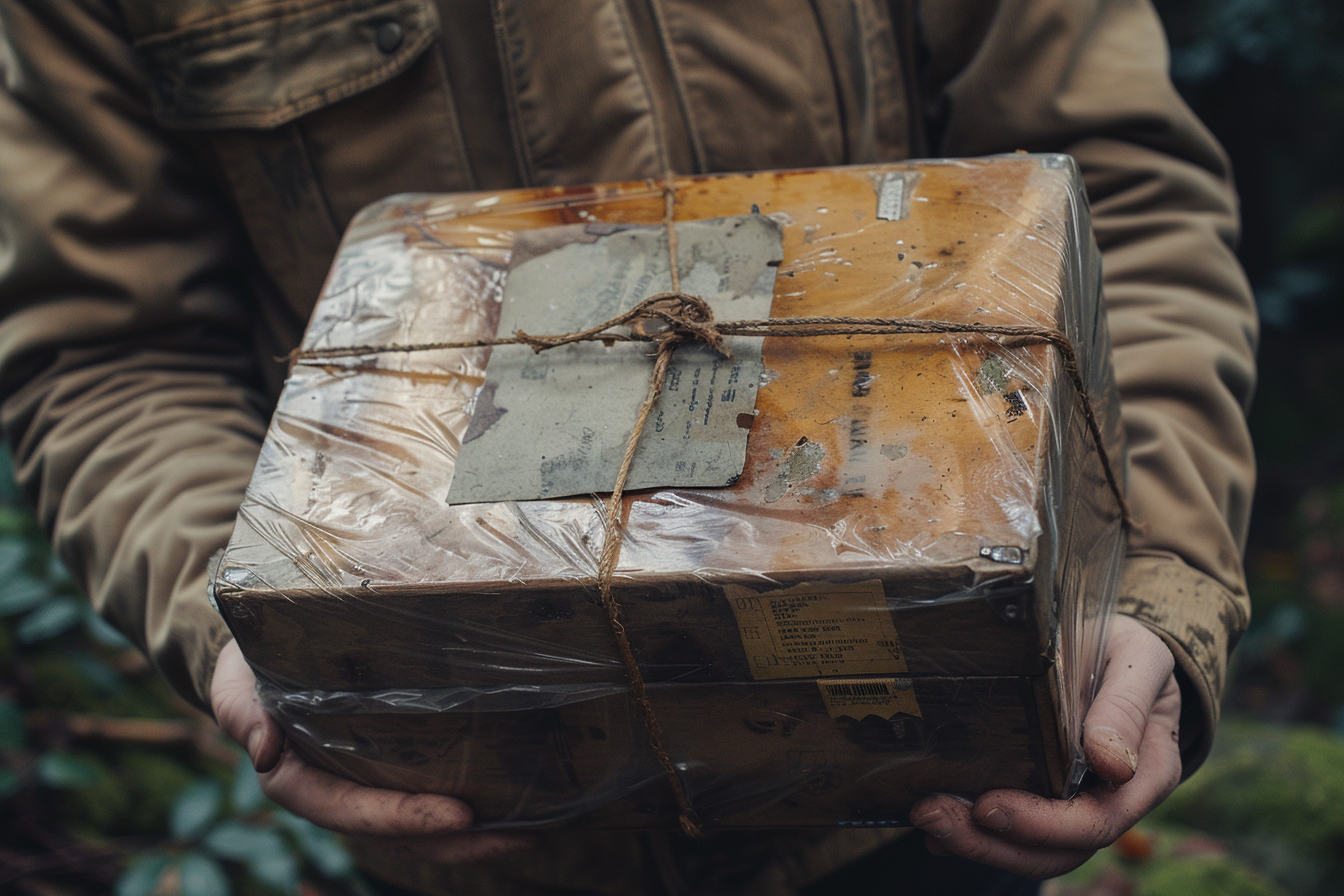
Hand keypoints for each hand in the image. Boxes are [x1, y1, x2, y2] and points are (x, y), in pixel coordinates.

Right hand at [211, 639, 536, 862]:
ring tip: (531, 830)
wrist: (258, 647)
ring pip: (418, 829)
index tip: (460, 815)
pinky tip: (516, 804)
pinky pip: (428, 798)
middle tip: (515, 835)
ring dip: (473, 838)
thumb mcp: (234, 680)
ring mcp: (364, 786)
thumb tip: (263, 748)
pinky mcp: (389, 769)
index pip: (350, 810)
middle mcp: (334, 793)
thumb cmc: (249, 662)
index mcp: (296, 778)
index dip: (402, 818)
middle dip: (455, 842)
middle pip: (396, 834)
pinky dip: (470, 811)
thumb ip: (242, 710)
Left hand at [909, 615, 1181, 878]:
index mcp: (1146, 773)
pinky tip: (935, 824)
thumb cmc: (1127, 651)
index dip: (1044, 824)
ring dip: (976, 842)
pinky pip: (1014, 832)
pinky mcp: (1044, 795)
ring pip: (1033, 850)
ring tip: (927, 817)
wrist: (1113, 645)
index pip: (1099, 820)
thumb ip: (1126, 706)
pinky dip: (973, 834)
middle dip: (994, 842)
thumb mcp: (1137, 661)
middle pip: (1061, 849)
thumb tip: (1111, 762)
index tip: (990, 805)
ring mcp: (1078, 803)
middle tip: (933, 815)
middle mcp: (1114, 801)